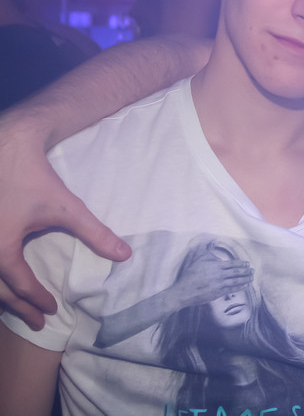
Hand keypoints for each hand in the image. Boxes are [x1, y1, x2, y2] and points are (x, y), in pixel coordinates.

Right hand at [0, 120, 129, 330]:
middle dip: (17, 308)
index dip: (36, 299)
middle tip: (37, 322)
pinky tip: (4, 282)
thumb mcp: (66, 209)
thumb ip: (95, 233)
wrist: (7, 147)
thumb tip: (124, 255)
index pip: (19, 284)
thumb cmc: (34, 178)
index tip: (52, 310)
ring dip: (1, 295)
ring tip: (18, 308)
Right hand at [169, 254, 252, 307]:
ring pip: (236, 281)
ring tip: (252, 278)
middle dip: (246, 271)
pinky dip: (240, 287)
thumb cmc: (190, 274)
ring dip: (245, 279)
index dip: (241, 264)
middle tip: (253, 270)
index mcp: (216, 265)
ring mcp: (220, 284)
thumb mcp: (199, 260)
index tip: (247, 264)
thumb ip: (209, 254)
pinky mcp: (218, 293)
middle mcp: (220, 274)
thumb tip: (214, 247)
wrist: (184, 291)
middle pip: (237, 272)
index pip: (233, 263)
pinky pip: (232, 289)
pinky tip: (245, 286)